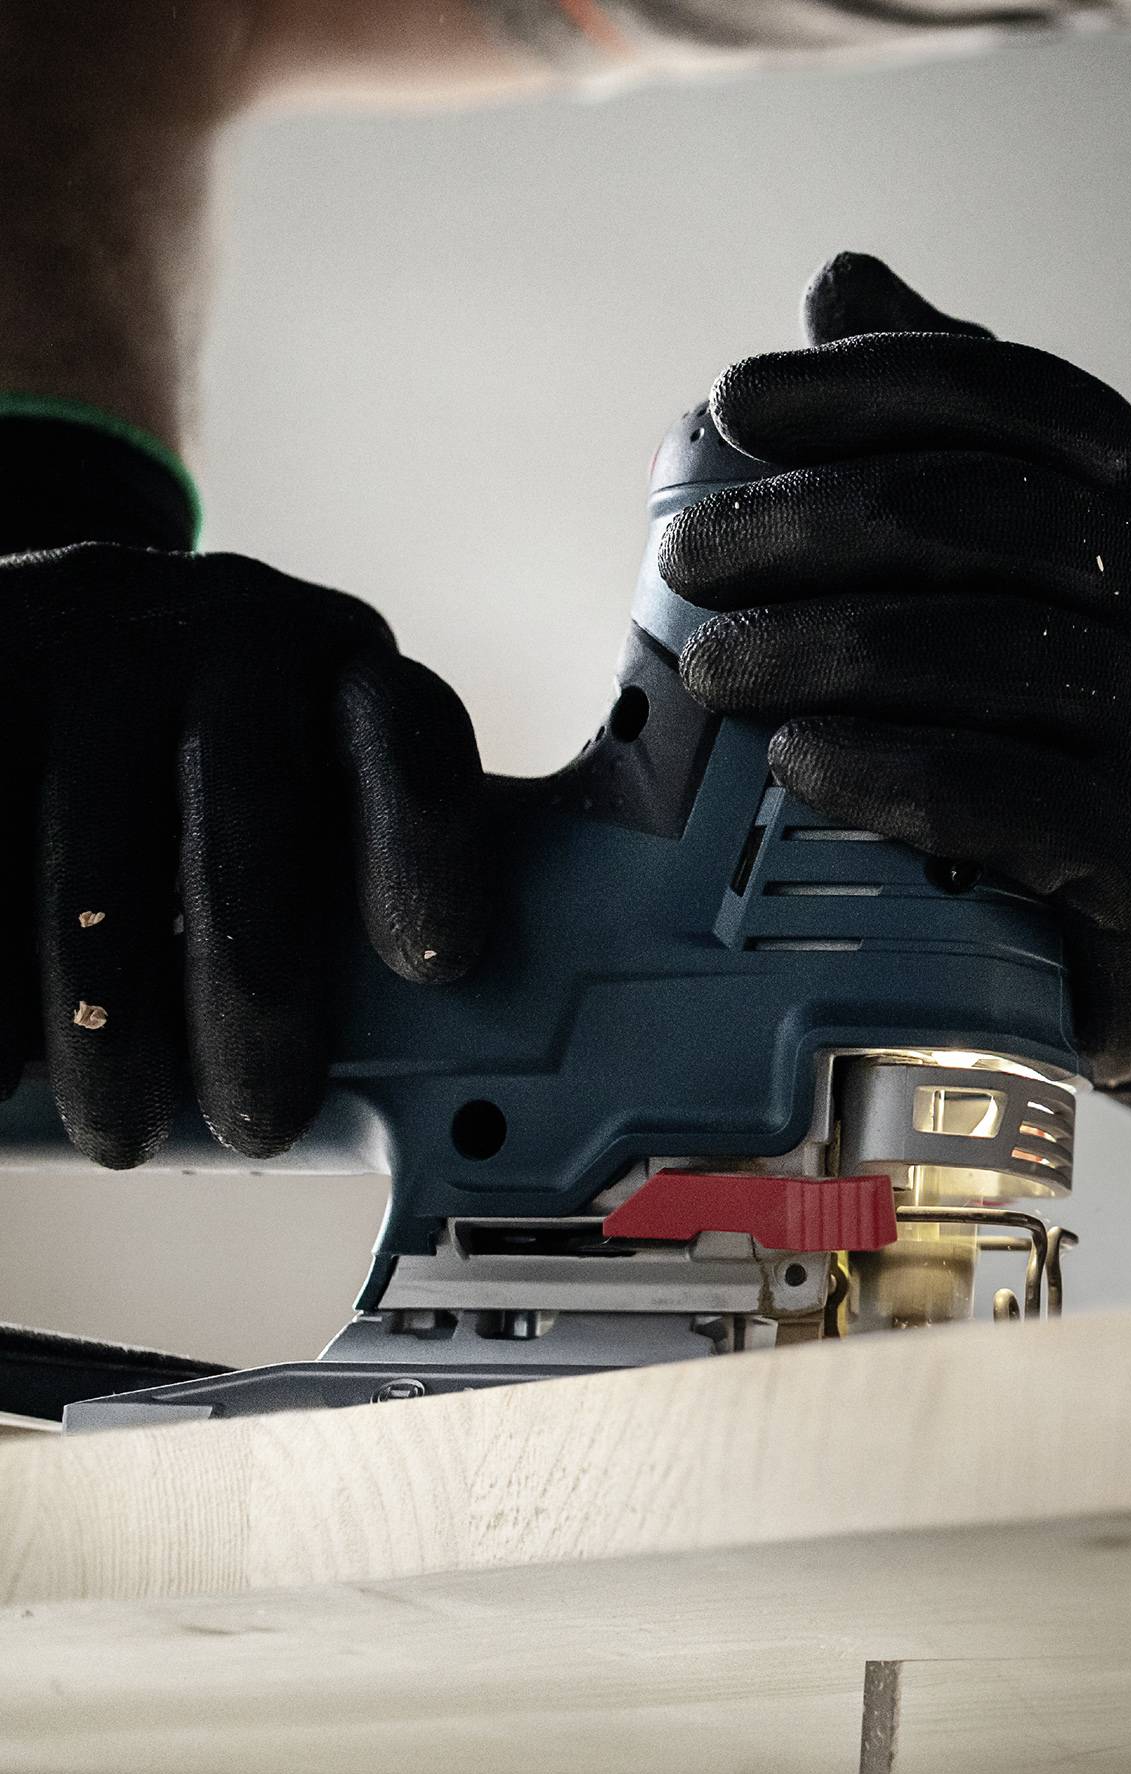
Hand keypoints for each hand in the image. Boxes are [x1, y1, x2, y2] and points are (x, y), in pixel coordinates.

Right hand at [0, 541, 487, 1164]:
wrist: (54, 631)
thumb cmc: (210, 759)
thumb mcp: (304, 773)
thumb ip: (349, 882)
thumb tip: (432, 1082)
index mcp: (343, 670)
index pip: (413, 747)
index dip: (430, 856)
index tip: (436, 967)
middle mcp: (228, 639)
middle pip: (250, 838)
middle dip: (259, 1003)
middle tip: (263, 1121)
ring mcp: (92, 656)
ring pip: (96, 876)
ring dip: (108, 1024)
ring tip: (124, 1133)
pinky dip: (3, 982)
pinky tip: (9, 1063)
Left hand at [664, 254, 1130, 1196]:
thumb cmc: (1101, 740)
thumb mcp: (1065, 584)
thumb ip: (968, 441)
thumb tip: (843, 284)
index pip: (1019, 398)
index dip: (868, 384)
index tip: (732, 404)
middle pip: (984, 514)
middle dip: (809, 519)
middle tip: (681, 561)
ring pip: (983, 652)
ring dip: (817, 649)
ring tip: (705, 671)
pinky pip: (1003, 796)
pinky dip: (884, 770)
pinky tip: (796, 762)